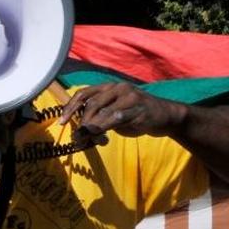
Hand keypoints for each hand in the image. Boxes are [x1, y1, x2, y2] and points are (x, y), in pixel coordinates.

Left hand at [56, 82, 182, 140]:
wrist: (166, 116)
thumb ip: (99, 119)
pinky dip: (104, 128)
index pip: (84, 93)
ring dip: (92, 128)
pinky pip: (115, 118)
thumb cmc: (138, 116)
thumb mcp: (115, 115)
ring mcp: (128, 97)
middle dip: (81, 122)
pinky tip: (103, 138)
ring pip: (101, 111)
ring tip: (90, 141)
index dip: (70, 107)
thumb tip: (81, 132)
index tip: (62, 122)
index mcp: (110, 87)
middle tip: (79, 138)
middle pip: (90, 103)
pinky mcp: (137, 109)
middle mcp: (117, 88)